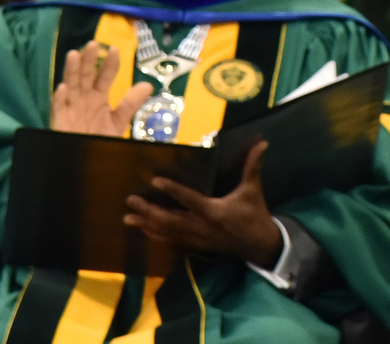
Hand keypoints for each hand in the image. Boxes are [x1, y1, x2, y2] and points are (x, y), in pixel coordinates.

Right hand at [50, 41, 153, 136]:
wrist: (84, 160)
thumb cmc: (98, 137)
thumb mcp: (118, 121)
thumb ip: (130, 104)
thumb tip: (148, 85)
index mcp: (98, 96)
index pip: (105, 76)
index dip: (109, 64)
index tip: (115, 49)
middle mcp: (84, 97)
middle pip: (86, 75)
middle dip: (89, 60)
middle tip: (93, 44)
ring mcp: (71, 107)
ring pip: (71, 85)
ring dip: (72, 71)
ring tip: (74, 55)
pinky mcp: (59, 119)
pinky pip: (58, 107)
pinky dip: (59, 98)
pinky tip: (62, 88)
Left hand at [126, 140, 282, 266]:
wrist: (258, 245)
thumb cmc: (254, 214)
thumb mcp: (253, 190)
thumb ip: (253, 166)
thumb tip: (262, 143)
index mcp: (214, 211)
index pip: (189, 199)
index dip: (172, 190)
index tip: (155, 180)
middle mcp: (201, 226)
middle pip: (169, 219)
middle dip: (149, 210)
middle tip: (131, 201)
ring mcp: (195, 238)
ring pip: (166, 232)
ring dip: (146, 224)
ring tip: (127, 218)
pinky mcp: (194, 245)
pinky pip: (170, 240)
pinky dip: (155, 235)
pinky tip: (142, 229)